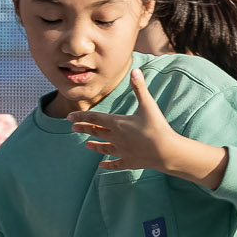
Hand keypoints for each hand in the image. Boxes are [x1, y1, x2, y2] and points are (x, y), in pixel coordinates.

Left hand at [70, 67, 224, 183]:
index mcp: (118, 123)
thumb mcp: (148, 105)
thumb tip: (135, 70)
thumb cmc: (157, 127)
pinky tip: (101, 166)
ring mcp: (122, 152)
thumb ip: (139, 88)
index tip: (70, 117)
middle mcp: (116, 138)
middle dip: (84, 129)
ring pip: (104, 149)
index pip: (95, 118)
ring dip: (94, 146)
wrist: (166, 152)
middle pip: (96, 132)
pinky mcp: (129, 162)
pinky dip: (107, 165)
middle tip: (73, 128)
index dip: (82, 117)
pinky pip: (115, 164)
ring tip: (86, 145)